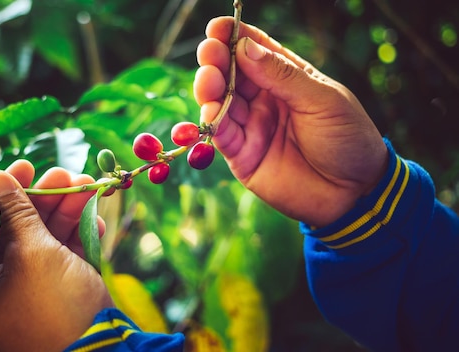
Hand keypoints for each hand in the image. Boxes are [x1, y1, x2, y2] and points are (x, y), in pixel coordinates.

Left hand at [0, 160, 112, 351]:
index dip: (3, 191)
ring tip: (90, 187)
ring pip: (47, 232)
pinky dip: (82, 233)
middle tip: (66, 174)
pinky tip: (98, 221)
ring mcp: (33, 279)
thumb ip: (16, 212)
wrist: (99, 350)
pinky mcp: (61, 281)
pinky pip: (66, 248)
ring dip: (69, 208)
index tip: (24, 165)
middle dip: (46, 196)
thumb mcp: (33, 253)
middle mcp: (0, 278)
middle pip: (18, 223)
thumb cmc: (54, 306)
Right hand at [194, 17, 388, 226]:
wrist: (356, 192)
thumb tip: (245, 47)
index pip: (254, 51)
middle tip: (209, 53)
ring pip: (220, 103)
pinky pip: (222, 136)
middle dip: (216, 61)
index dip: (234, 37)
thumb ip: (282, 76)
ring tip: (208, 80)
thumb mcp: (322, 101)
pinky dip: (213, 123)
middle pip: (231, 74)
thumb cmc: (348, 139)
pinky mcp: (242, 156)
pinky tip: (211, 112)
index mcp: (286, 78)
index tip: (217, 28)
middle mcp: (264, 99)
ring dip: (209, 90)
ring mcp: (251, 127)